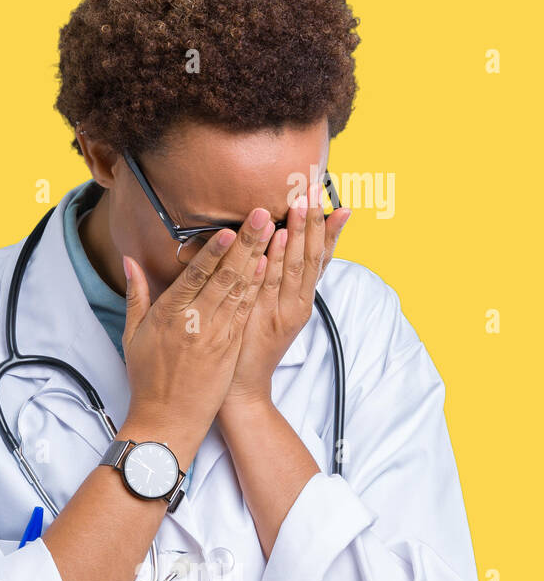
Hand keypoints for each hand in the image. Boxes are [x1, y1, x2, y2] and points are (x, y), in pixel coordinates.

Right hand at [120, 207, 275, 466]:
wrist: (166, 419)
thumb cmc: (147, 377)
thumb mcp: (132, 334)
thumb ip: (136, 294)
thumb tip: (130, 260)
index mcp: (169, 314)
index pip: (196, 275)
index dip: (215, 250)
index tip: (229, 227)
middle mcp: (195, 321)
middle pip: (225, 275)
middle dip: (246, 242)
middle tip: (262, 213)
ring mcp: (217, 335)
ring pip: (241, 289)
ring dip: (259, 257)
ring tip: (274, 230)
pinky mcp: (230, 347)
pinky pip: (246, 310)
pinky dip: (258, 288)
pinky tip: (269, 267)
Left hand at [220, 194, 350, 415]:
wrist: (240, 389)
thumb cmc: (249, 350)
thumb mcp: (268, 314)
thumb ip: (275, 286)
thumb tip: (274, 252)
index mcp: (300, 302)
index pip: (321, 260)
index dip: (330, 232)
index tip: (339, 205)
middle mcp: (296, 305)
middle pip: (312, 257)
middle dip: (314, 223)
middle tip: (316, 191)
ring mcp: (280, 312)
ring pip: (294, 267)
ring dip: (298, 233)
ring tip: (302, 205)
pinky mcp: (262, 320)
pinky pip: (269, 285)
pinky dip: (275, 260)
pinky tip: (276, 239)